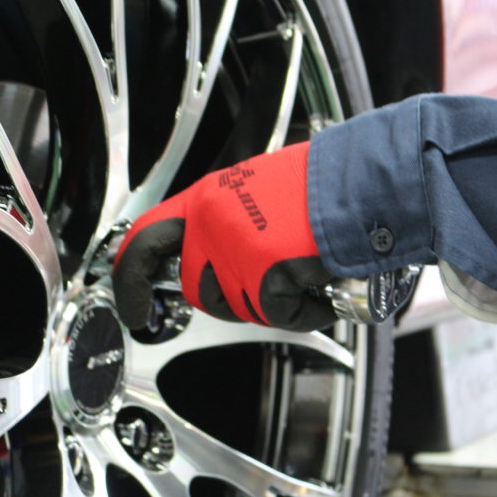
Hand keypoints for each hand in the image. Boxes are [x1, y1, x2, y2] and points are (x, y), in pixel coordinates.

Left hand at [112, 142, 336, 331]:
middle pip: (198, 289)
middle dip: (228, 300)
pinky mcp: (267, 274)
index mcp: (207, 197)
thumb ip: (228, 219)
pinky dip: (305, 311)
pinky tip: (320, 286)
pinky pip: (280, 315)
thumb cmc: (323, 183)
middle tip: (264, 287)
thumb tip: (216, 255)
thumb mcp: (257, 189)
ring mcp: (237, 249)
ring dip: (273, 304)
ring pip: (239, 307)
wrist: (364, 180)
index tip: (132, 303)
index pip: (146, 239)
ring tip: (302, 273)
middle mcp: (212, 222)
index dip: (132, 276)